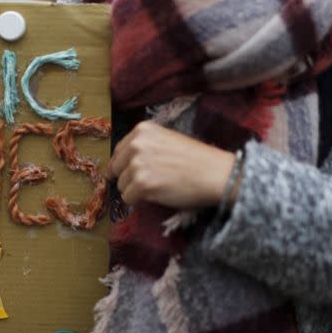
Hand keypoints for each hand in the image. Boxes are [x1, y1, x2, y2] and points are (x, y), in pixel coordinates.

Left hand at [108, 121, 236, 208]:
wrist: (215, 173)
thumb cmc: (196, 159)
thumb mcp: (167, 140)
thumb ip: (145, 146)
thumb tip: (124, 163)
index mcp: (142, 130)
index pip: (118, 151)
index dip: (124, 165)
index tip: (131, 173)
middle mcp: (136, 144)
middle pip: (116, 169)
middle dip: (128, 179)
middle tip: (148, 184)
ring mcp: (138, 164)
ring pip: (122, 186)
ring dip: (135, 191)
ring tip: (158, 188)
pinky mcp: (142, 184)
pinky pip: (128, 199)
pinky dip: (139, 202)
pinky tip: (157, 195)